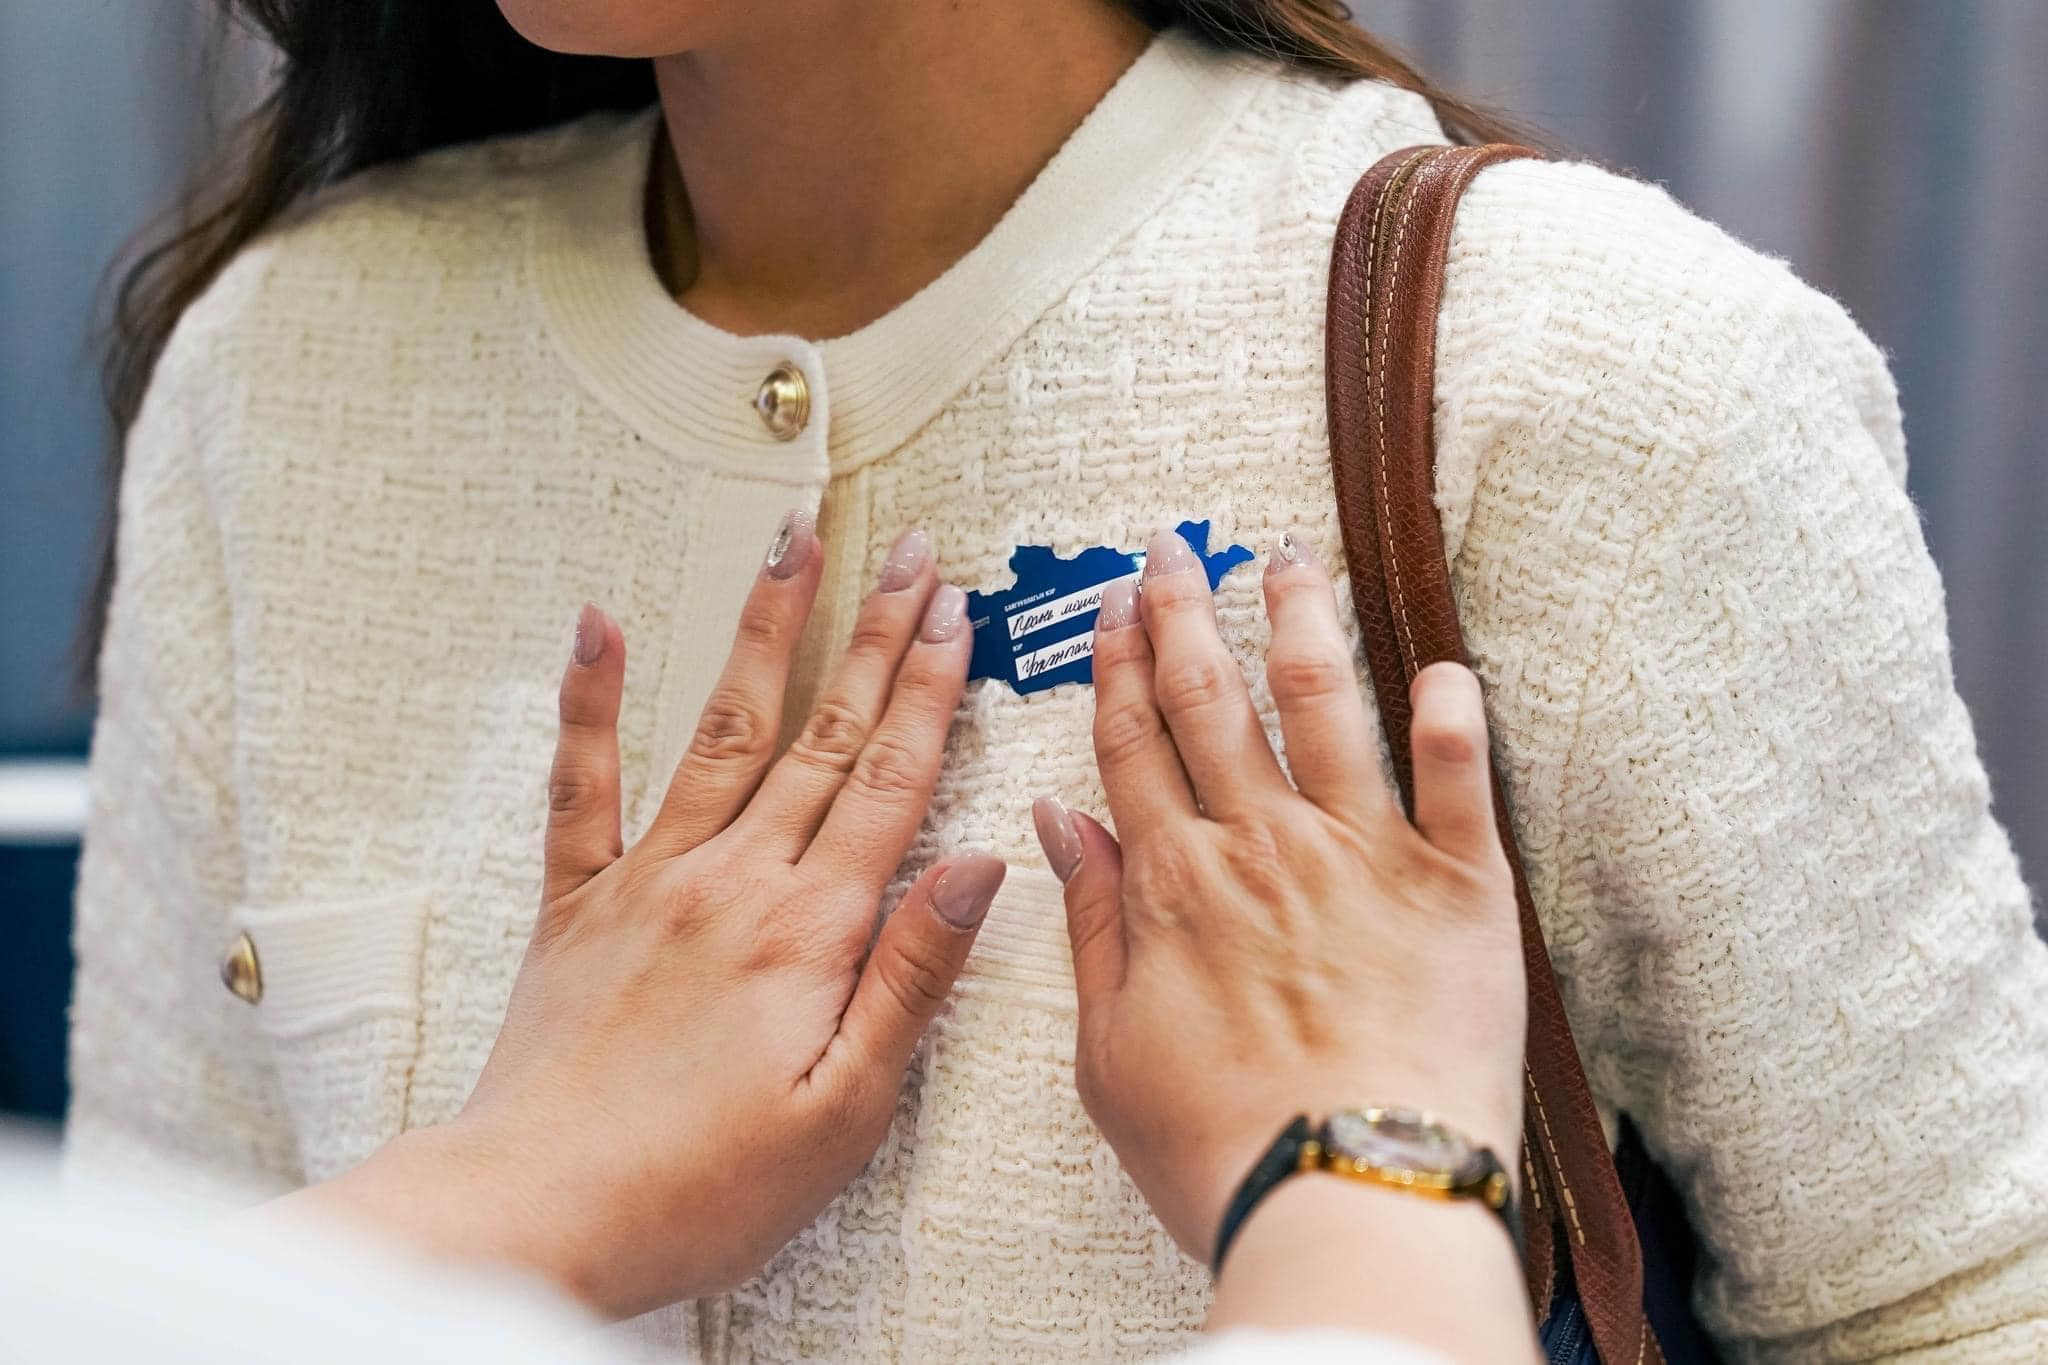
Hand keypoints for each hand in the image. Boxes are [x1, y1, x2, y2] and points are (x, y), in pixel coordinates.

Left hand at [298, 516, 1001, 1317]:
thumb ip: (913, 976)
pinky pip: (582, 782)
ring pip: (722, 729)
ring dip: (765, 631)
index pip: (891, 781)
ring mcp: (647, 880)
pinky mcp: (576, 902)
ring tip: (792, 546)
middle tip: (908, 554)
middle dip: (875, 636)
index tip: (957, 613)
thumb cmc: (700, 1186)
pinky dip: (588, 699)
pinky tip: (596, 623)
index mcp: (809, 929)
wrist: (538, 1214)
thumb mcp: (846, 1109)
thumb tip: (980, 866)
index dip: (931, 690)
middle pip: (824, 735)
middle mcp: (731, 880)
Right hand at [1033, 529, 1524, 1265]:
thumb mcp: (1109, 1052)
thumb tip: (1060, 826)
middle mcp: (1264, 845)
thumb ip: (1093, 926)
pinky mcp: (1459, 887)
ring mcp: (1364, 855)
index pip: (1135, 744)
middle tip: (1173, 550)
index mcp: (1178, 884)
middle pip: (1213, 701)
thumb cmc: (1224, 1146)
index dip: (1118, 667)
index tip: (1113, 608)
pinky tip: (1444, 663)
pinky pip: (1461, 778)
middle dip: (1185, 615)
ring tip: (1289, 560)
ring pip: (1326, 703)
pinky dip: (1454, 715)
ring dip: (1301, 621)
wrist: (1349, 1194)